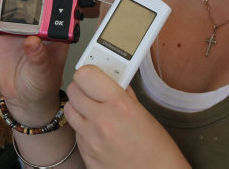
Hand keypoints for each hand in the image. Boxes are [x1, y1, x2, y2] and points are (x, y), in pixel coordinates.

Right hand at [0, 0, 71, 126]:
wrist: (22, 99)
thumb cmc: (41, 86)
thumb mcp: (43, 74)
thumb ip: (39, 58)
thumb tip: (32, 41)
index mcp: (58, 30)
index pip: (64, 2)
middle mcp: (42, 23)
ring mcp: (23, 24)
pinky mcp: (6, 30)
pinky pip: (0, 11)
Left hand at [65, 65, 186, 166]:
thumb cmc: (158, 151)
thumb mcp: (143, 113)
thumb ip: (123, 93)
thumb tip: (111, 78)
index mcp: (119, 106)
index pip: (85, 74)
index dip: (88, 72)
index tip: (94, 75)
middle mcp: (102, 122)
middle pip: (73, 90)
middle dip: (82, 88)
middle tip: (93, 92)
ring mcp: (91, 140)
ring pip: (70, 110)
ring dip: (79, 108)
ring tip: (95, 112)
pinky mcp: (86, 155)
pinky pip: (76, 133)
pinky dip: (83, 129)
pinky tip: (98, 132)